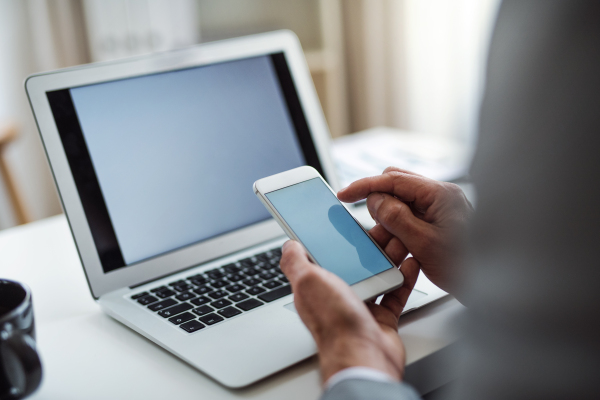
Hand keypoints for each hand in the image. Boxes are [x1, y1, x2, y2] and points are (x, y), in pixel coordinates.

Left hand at [280, 240, 419, 383]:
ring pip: (376, 274)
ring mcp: (360, 307)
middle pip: (354, 263)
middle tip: (382, 228)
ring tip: (399, 240)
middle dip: (368, 245)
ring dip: (389, 257)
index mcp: (316, 286)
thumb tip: (287, 245)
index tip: (347, 223)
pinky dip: (403, 278)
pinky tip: (409, 264)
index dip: (334, 238)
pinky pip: (394, 293)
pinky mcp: (381, 318)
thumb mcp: (307, 283)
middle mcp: (337, 296)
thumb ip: (295, 262)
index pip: (323, 256)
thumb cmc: (334, 323)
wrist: (363, 356)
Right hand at [337, 167, 473, 294]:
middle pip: (396, 187)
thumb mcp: (424, 244)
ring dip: (387, 221)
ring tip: (384, 243)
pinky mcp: (438, 222)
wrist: (492, 286)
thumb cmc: (467, 267)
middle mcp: (441, 196)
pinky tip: (396, 246)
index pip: (394, 179)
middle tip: (367, 224)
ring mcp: (440, 208)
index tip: (345, 194)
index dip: (365, 186)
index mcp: (440, 195)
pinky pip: (410, 217)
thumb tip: (375, 199)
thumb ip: (396, 217)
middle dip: (377, 203)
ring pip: (401, 203)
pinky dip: (397, 229)